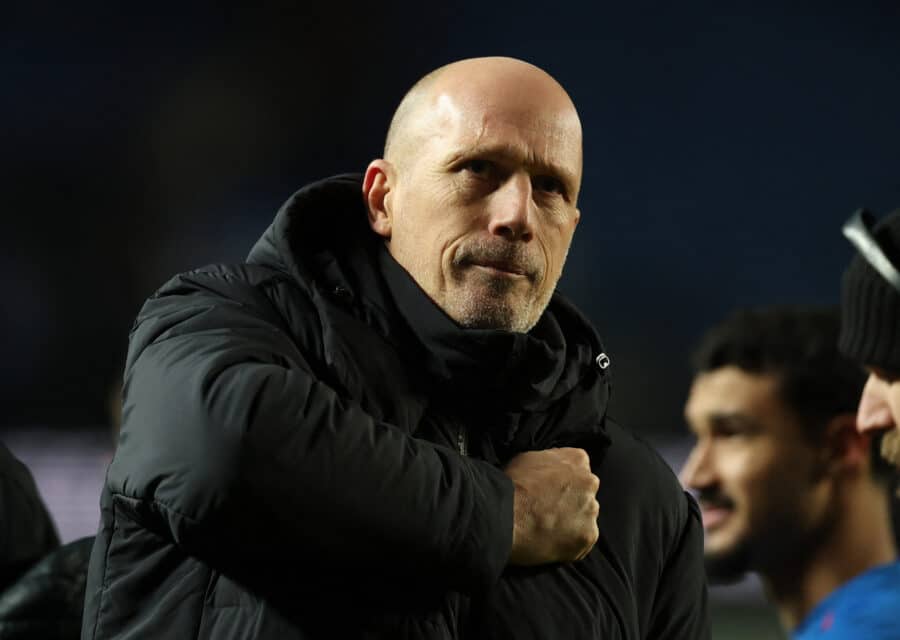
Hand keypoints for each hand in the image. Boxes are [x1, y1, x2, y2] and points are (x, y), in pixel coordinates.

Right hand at [504, 447, 599, 565]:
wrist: (506, 516)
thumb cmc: (512, 486)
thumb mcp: (528, 457)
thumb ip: (550, 462)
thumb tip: (551, 472)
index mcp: (578, 459)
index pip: (578, 469)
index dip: (562, 482)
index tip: (550, 491)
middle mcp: (590, 482)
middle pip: (584, 494)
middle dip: (571, 502)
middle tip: (548, 511)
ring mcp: (591, 510)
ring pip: (585, 518)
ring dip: (571, 523)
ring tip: (546, 528)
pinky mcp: (588, 535)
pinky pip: (582, 541)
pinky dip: (569, 544)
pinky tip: (549, 541)